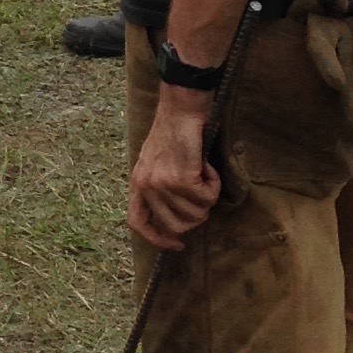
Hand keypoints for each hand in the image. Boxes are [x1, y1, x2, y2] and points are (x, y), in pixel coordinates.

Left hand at [129, 88, 221, 250]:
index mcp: (137, 183)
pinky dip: (214, 184)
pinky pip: (208, 198)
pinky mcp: (182, 178)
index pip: (137, 223)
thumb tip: (180, 219)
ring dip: (207, 196)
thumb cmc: (174, 133)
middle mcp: (146, 186)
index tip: (177, 244)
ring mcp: (162, 184)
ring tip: (203, 173)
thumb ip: (160, 189)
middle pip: (176, 225)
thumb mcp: (156, 164)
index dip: (157, 239)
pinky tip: (207, 166)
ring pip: (196, 214)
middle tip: (202, 194)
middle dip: (196, 215)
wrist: (181, 108)